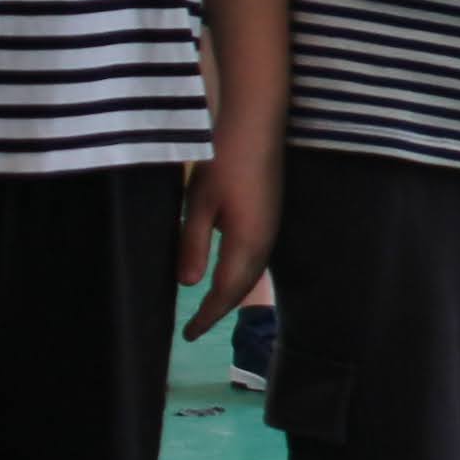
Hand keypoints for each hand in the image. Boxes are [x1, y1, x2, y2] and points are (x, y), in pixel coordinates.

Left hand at [178, 127, 281, 336]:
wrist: (256, 124)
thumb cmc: (224, 160)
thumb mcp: (198, 204)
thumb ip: (193, 245)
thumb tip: (189, 285)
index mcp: (247, 243)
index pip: (225, 293)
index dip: (206, 316)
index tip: (187, 335)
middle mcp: (265, 241)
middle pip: (242, 288)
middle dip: (219, 310)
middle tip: (196, 326)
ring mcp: (271, 228)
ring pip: (251, 274)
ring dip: (231, 293)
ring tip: (210, 306)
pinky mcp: (270, 215)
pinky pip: (256, 258)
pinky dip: (239, 275)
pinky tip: (228, 271)